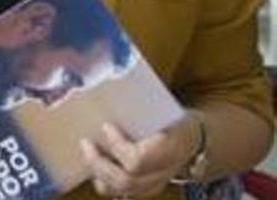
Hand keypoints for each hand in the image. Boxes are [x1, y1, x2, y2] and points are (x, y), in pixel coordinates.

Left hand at [82, 116, 201, 198]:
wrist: (193, 140)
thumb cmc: (173, 120)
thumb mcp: (164, 109)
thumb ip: (139, 107)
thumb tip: (103, 89)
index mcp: (170, 149)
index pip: (138, 159)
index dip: (117, 145)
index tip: (105, 126)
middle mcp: (164, 172)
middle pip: (126, 180)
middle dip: (100, 163)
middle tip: (85, 143)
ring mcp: (156, 184)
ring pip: (122, 190)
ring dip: (98, 172)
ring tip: (87, 153)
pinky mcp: (148, 189)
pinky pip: (122, 192)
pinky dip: (104, 180)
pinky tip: (95, 165)